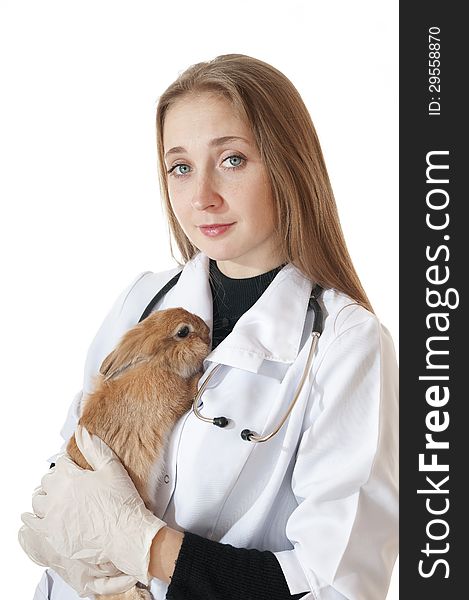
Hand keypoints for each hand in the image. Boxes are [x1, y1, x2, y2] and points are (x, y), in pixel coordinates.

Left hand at [20, 426, 165, 585]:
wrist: (126, 535)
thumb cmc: (122, 503)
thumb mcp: (112, 468)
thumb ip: (94, 448)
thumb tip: (82, 431)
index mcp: (69, 477)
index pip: (61, 463)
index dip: (69, 462)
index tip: (73, 466)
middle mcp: (56, 497)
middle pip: (47, 482)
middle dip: (55, 479)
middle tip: (65, 482)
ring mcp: (53, 518)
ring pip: (37, 502)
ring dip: (44, 497)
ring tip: (51, 498)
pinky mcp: (52, 537)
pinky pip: (33, 525)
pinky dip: (33, 519)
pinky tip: (35, 517)